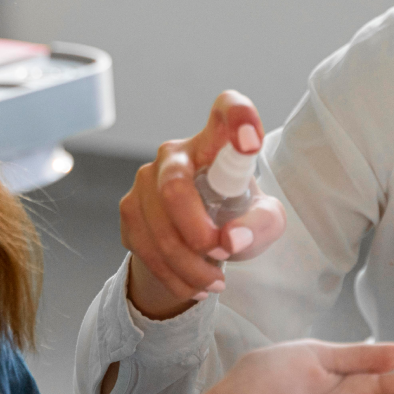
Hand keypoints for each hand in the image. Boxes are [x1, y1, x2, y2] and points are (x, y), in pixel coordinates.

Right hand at [120, 90, 286, 319]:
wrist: (196, 241)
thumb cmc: (236, 216)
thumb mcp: (264, 221)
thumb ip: (261, 224)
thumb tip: (231, 239)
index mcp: (215, 142)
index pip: (226, 109)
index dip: (237, 118)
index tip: (251, 142)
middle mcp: (175, 153)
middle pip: (175, 185)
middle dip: (198, 230)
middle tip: (224, 253)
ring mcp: (145, 180)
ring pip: (158, 227)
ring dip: (190, 265)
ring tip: (215, 281)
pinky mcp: (128, 210)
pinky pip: (146, 248)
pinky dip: (174, 276)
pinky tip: (195, 284)